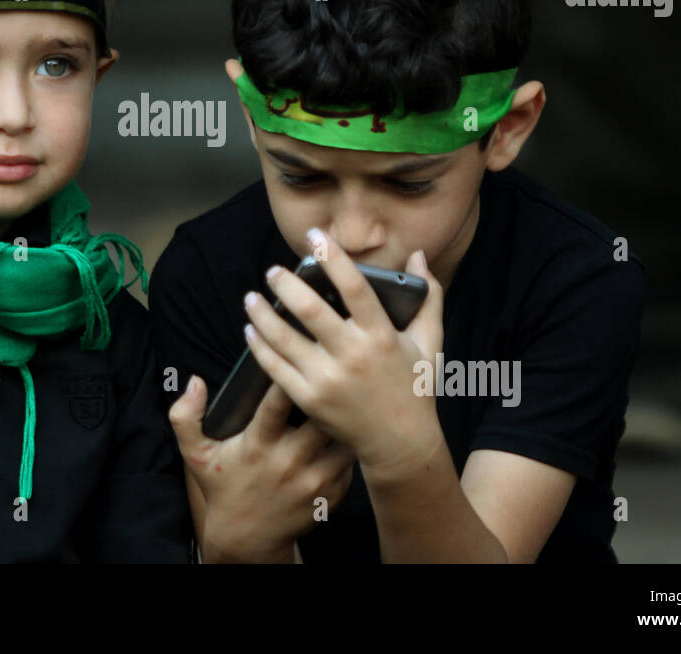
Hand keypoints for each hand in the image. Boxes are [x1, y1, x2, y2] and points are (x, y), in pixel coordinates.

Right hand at [169, 373, 355, 562]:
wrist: (247, 539)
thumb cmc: (224, 487)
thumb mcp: (196, 455)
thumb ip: (186, 417)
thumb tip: (194, 381)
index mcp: (257, 445)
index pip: (277, 403)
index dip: (288, 376)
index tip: (295, 355)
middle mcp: (288, 462)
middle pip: (320, 417)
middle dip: (326, 395)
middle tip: (328, 376)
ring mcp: (312, 481)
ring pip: (343, 439)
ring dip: (343, 421)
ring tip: (341, 403)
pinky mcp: (330, 495)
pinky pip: (351, 463)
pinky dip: (348, 446)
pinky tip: (341, 435)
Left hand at [243, 229, 446, 484]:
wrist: (399, 444)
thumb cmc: (414, 387)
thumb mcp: (429, 342)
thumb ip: (428, 297)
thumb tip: (419, 256)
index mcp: (381, 337)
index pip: (354, 287)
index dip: (333, 258)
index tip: (316, 236)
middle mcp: (352, 356)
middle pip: (310, 310)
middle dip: (285, 284)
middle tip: (273, 271)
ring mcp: (327, 380)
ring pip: (284, 338)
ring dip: (262, 313)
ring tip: (251, 296)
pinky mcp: (309, 400)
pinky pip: (275, 368)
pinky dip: (259, 346)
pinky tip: (251, 330)